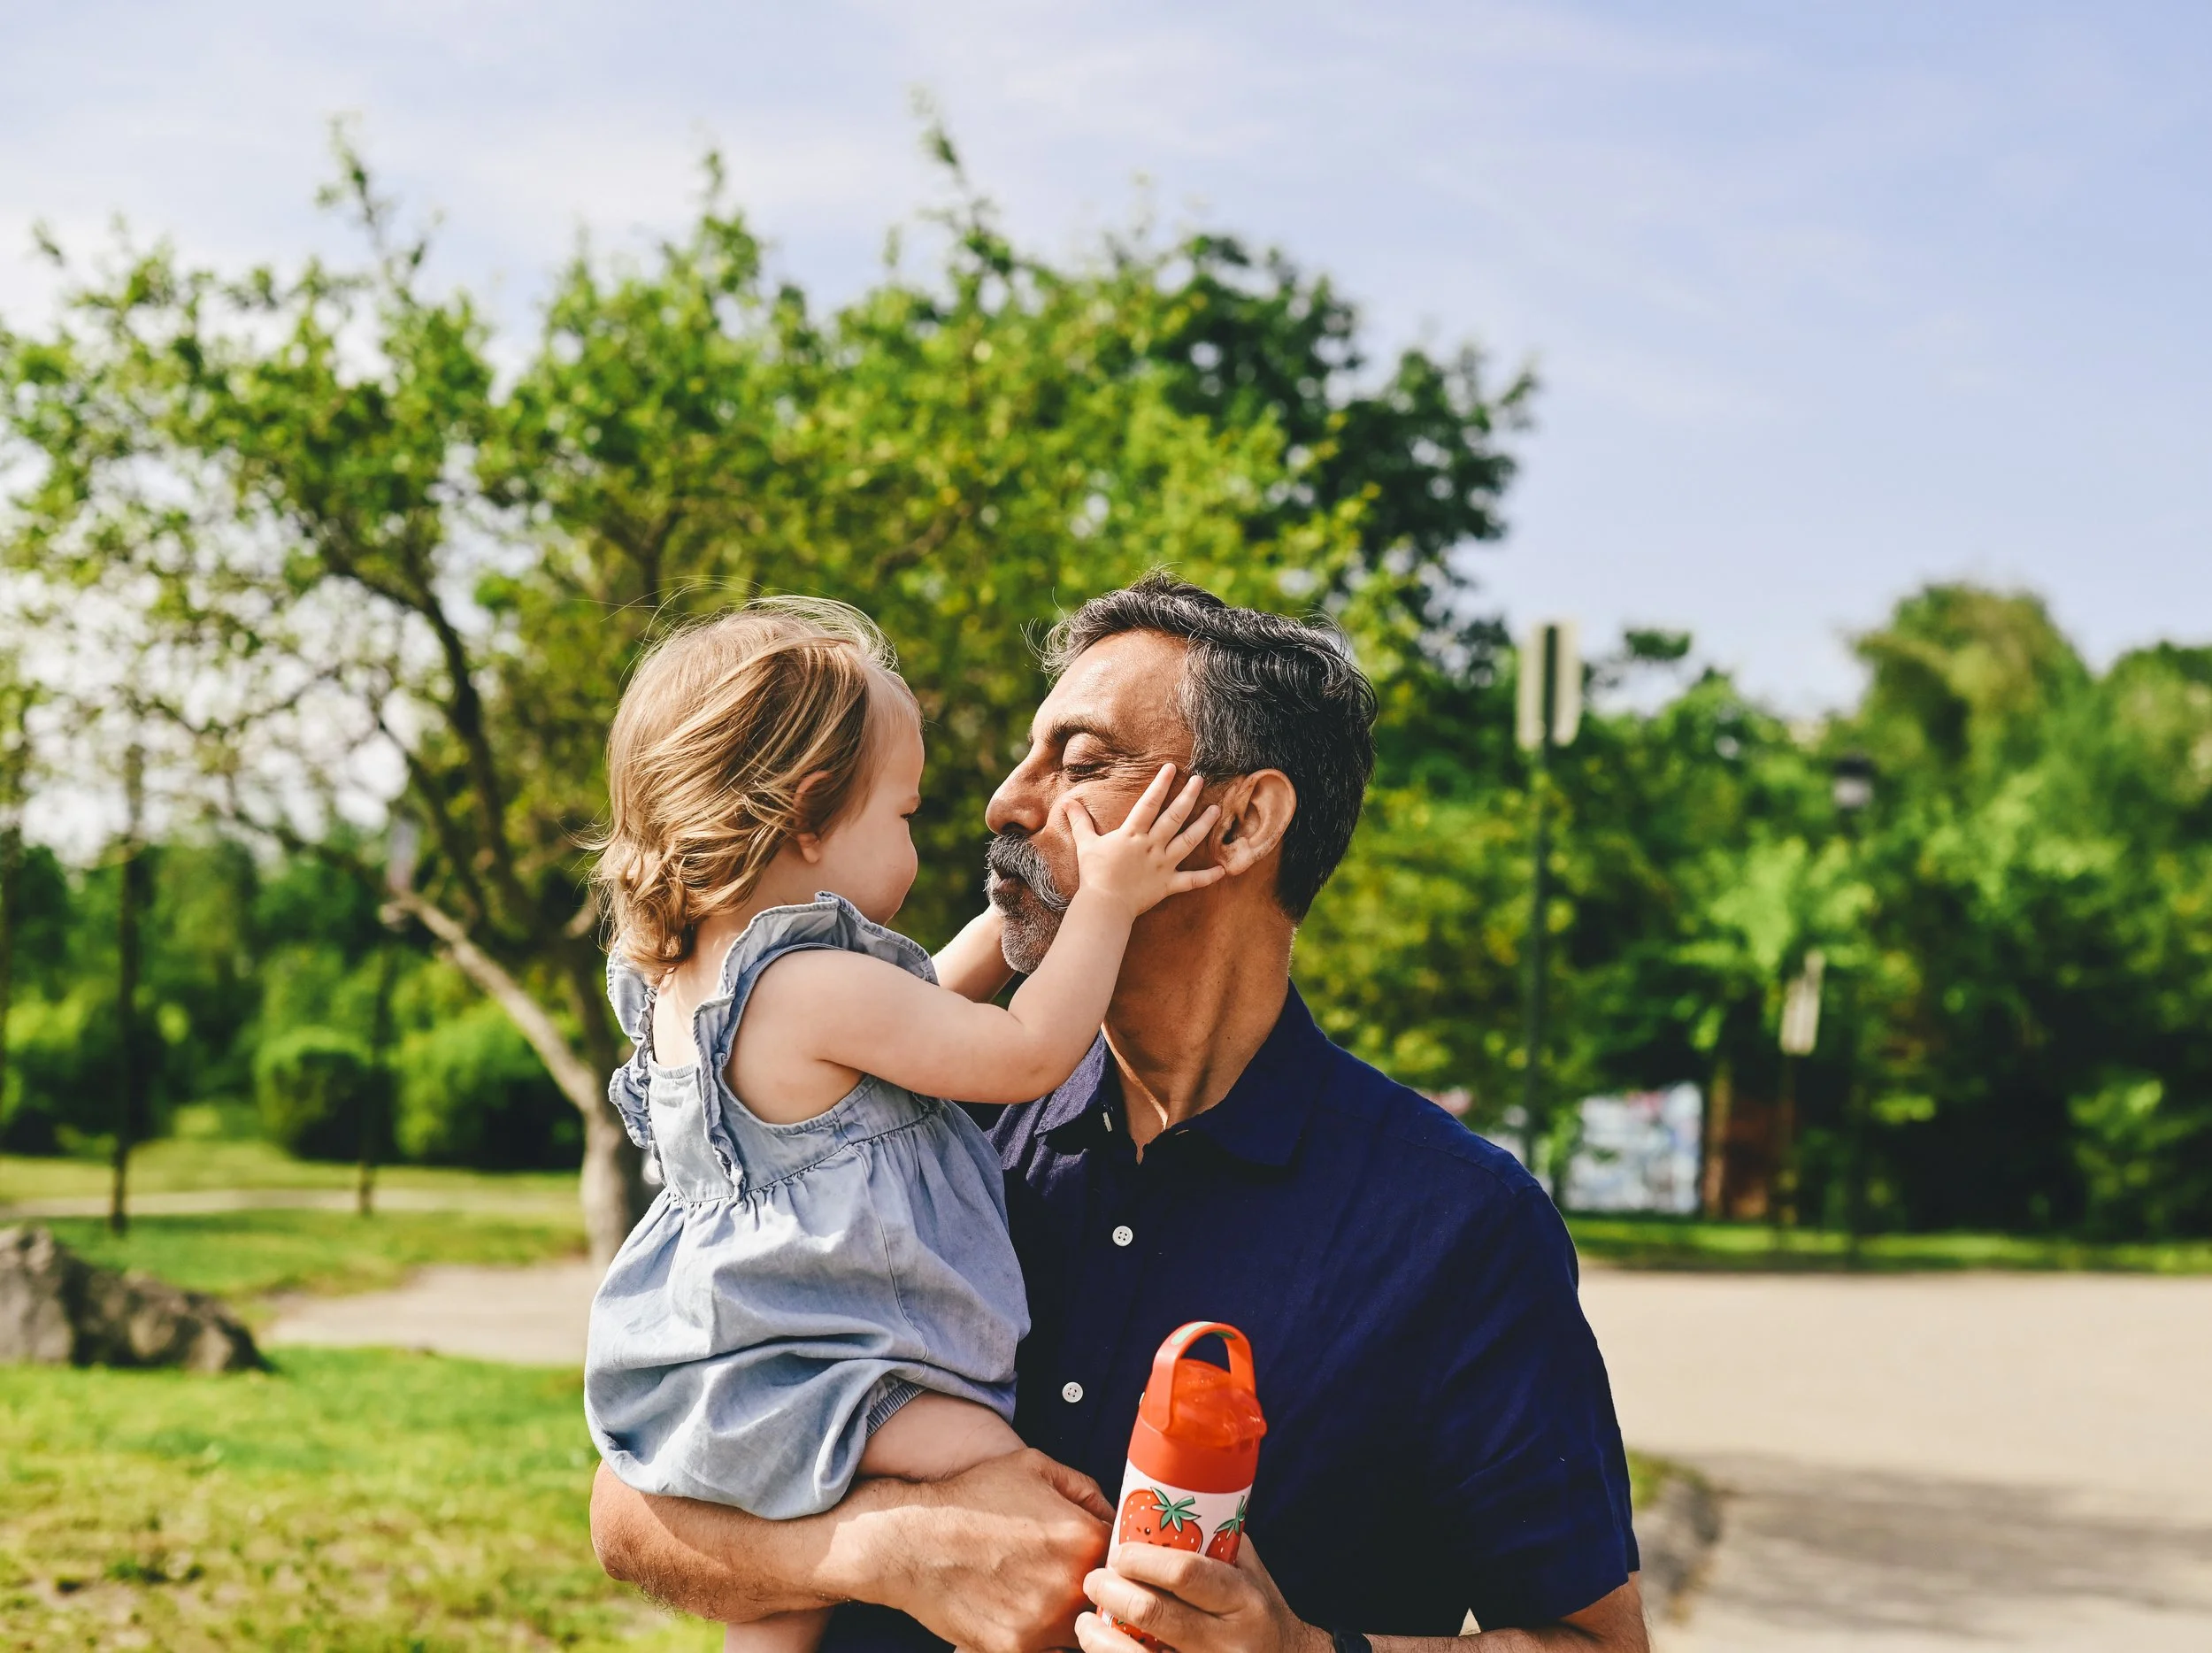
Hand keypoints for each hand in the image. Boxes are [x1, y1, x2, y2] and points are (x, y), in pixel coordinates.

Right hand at [878, 1448, 1114, 1652]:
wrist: (913, 1540)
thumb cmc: (972, 1499)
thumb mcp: (1035, 1467)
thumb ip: (1085, 1489)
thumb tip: (1114, 1514)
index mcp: (1085, 1538)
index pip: (1133, 1562)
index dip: (1121, 1561)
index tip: (1108, 1564)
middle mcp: (1072, 1584)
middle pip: (1111, 1601)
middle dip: (1101, 1593)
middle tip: (1073, 1582)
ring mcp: (1045, 1622)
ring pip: (1082, 1631)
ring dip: (1072, 1619)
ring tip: (1040, 1596)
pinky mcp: (1017, 1648)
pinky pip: (1048, 1650)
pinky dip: (1040, 1638)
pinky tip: (1019, 1613)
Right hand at [1065, 764, 1226, 917]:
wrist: (1104, 905)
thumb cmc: (1094, 874)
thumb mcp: (1086, 844)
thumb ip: (1080, 822)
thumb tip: (1068, 801)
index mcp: (1133, 834)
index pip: (1149, 803)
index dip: (1161, 784)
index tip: (1171, 768)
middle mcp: (1152, 846)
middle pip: (1174, 817)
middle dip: (1188, 797)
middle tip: (1201, 780)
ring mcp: (1163, 865)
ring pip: (1188, 842)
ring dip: (1203, 826)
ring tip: (1216, 811)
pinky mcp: (1168, 885)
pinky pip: (1192, 881)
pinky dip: (1207, 877)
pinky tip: (1223, 870)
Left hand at [1076, 1540, 1324, 1652]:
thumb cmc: (1257, 1610)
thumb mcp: (1247, 1572)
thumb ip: (1211, 1542)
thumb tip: (1155, 1507)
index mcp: (1243, 1600)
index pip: (1186, 1573)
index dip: (1143, 1560)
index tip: (1118, 1552)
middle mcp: (1228, 1641)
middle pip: (1155, 1614)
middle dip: (1113, 1593)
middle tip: (1094, 1580)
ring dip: (1101, 1638)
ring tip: (1086, 1621)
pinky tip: (1101, 1646)